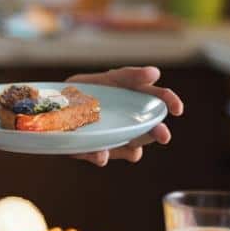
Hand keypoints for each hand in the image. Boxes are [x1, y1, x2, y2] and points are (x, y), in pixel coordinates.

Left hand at [66, 65, 183, 165]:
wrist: (52, 111)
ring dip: (131, 149)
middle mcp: (130, 122)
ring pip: (134, 149)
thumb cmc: (82, 91)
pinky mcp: (97, 151)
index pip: (159, 99)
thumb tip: (155, 73)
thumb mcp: (103, 80)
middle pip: (151, 129)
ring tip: (130, 149)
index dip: (170, 102)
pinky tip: (100, 154)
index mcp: (133, 99)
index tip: (177, 109)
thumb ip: (128, 76)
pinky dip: (102, 156)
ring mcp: (115, 139)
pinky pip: (103, 157)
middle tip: (163, 136)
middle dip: (158, 132)